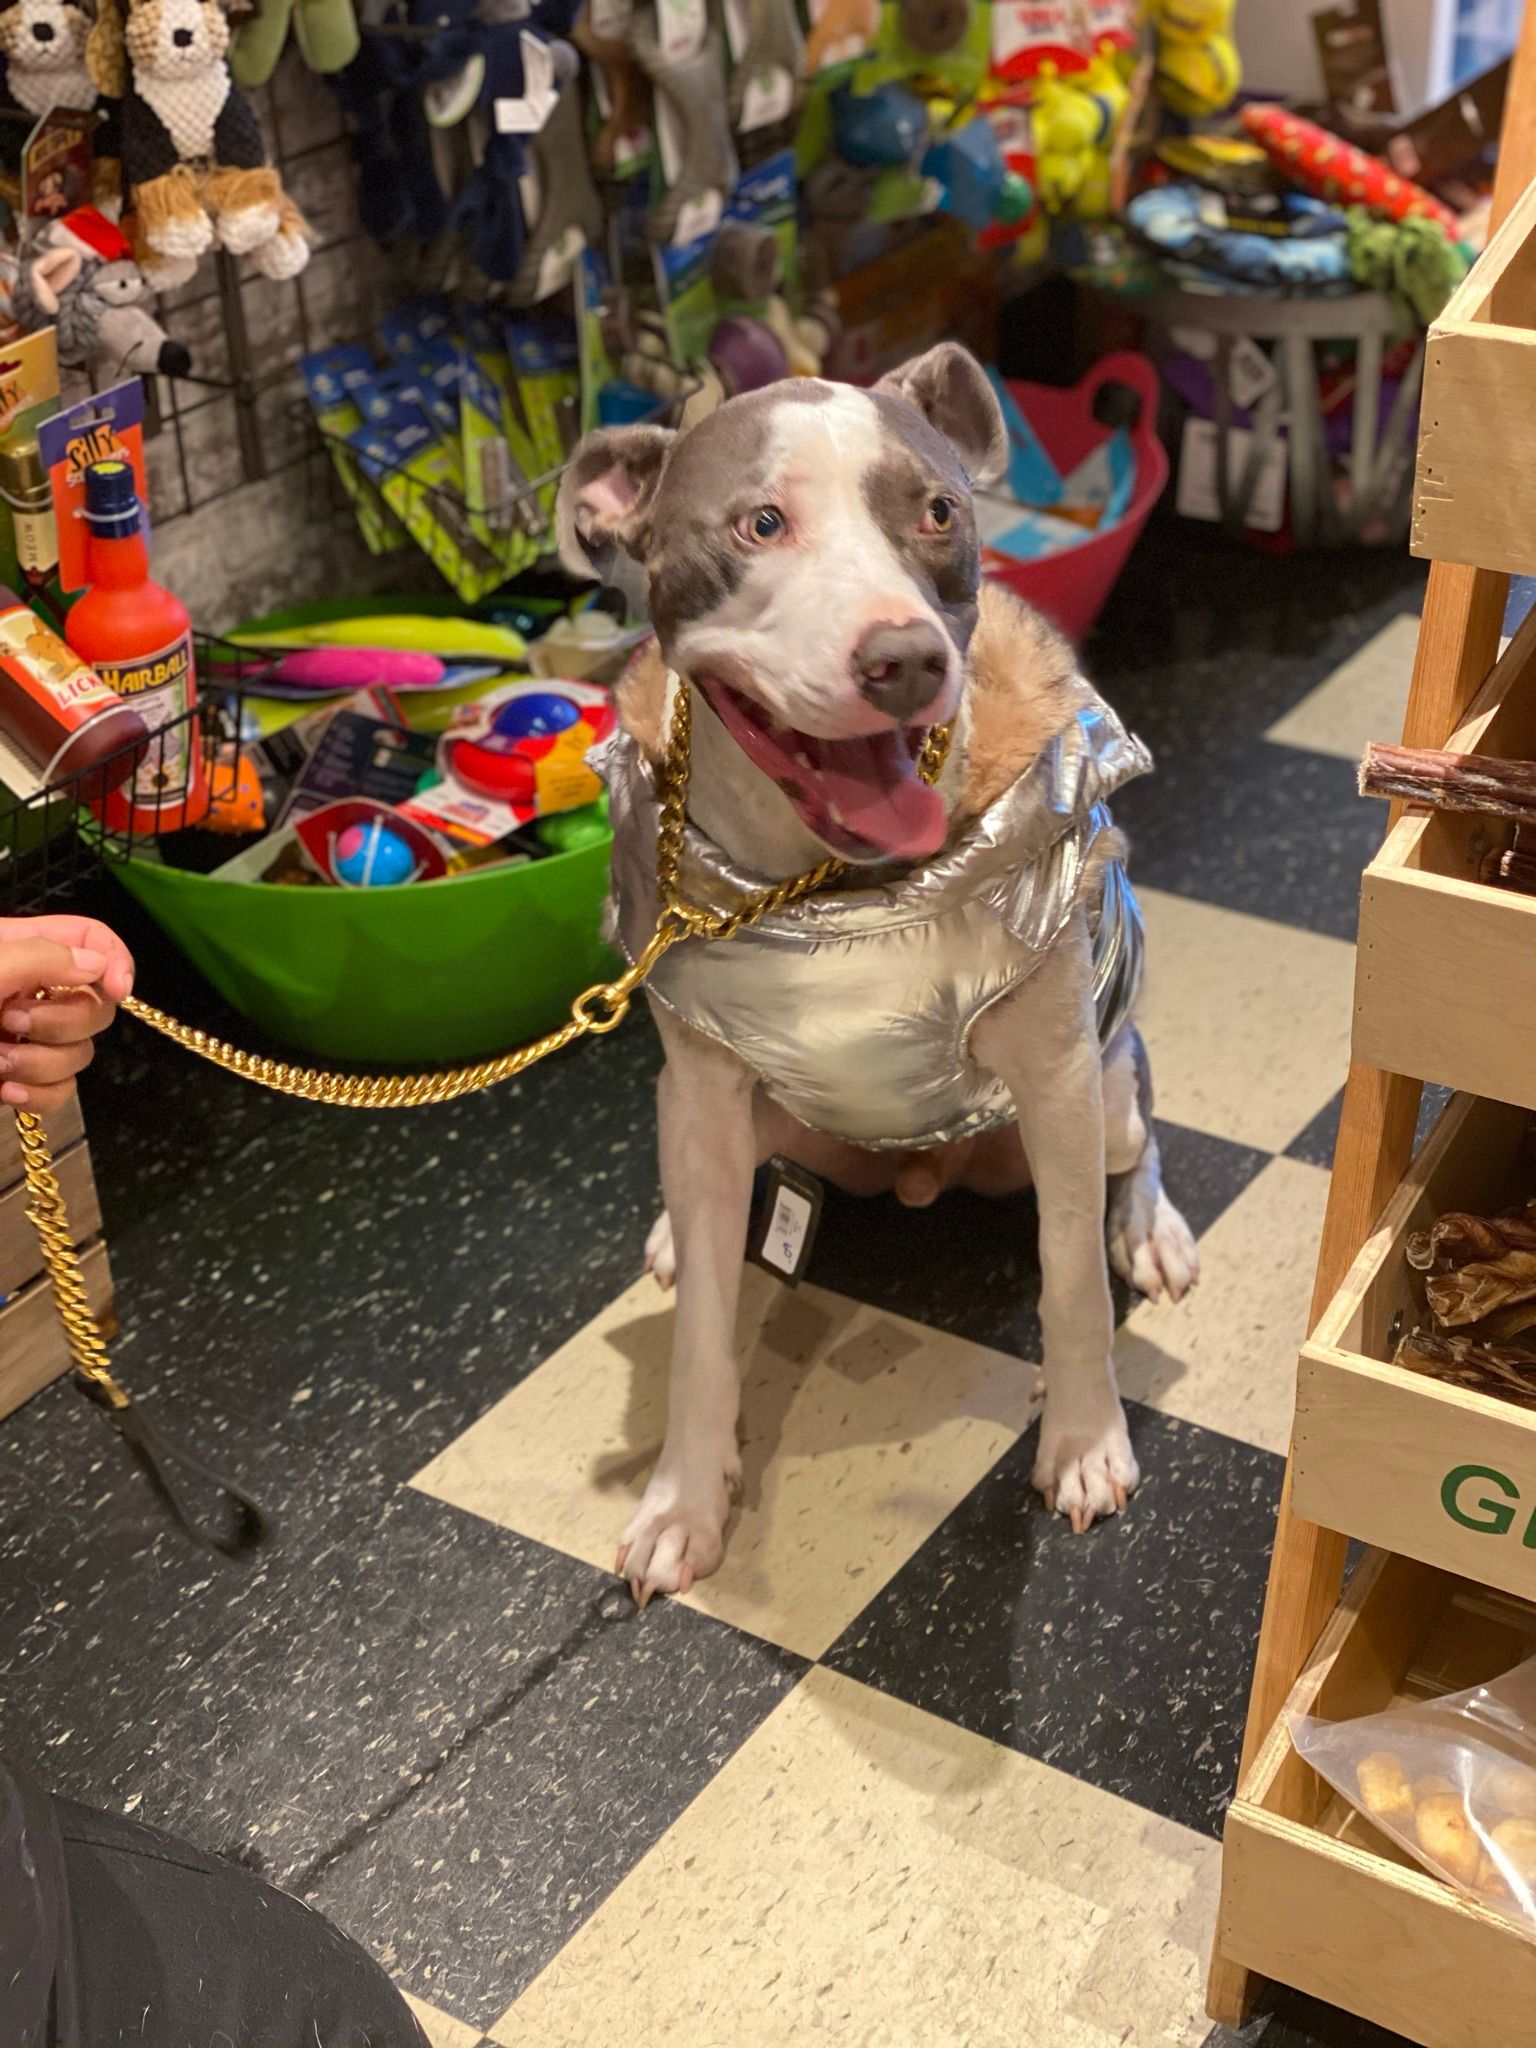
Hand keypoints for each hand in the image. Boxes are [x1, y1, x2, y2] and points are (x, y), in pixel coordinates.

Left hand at [0, 915, 134, 1110]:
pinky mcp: (19, 1079)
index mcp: (21, 947)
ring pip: (81, 1053)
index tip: (117, 991)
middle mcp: (30, 990)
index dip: (115, 960)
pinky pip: (62, 1090)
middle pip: (96, 1004)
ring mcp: (26, 1038)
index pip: (91, 937)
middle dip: (64, 1023)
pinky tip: (6, 1091)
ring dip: (43, 1064)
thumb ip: (43, 955)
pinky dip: (40, 1095)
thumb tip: (97, 966)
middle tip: (12, 1023)